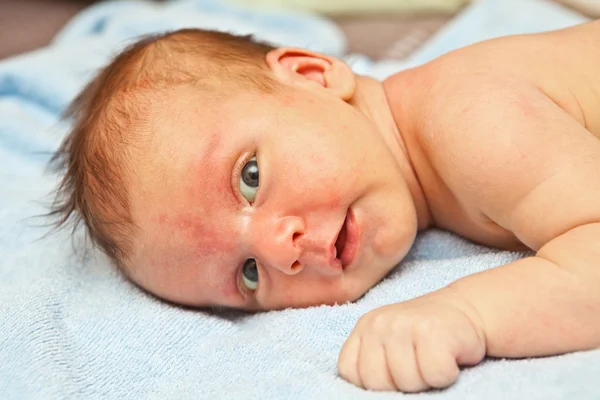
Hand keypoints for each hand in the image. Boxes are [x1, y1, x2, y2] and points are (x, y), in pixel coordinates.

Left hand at [338, 289, 485, 391]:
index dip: (374, 382)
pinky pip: (435, 375)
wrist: (467, 309)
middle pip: (376, 383)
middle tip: (417, 364)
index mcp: (364, 328)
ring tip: (433, 358)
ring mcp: (403, 324)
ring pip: (407, 382)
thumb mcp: (390, 344)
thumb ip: (373, 362)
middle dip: (399, 383)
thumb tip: (371, 394)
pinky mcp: (431, 330)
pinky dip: (447, 373)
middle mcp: (378, 323)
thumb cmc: (426, 337)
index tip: (394, 371)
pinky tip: (448, 355)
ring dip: (425, 379)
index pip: (350, 373)